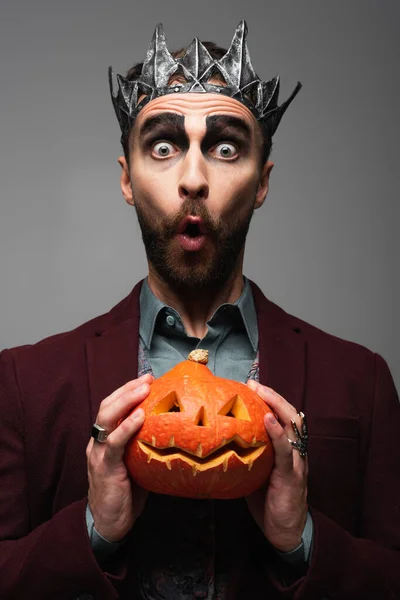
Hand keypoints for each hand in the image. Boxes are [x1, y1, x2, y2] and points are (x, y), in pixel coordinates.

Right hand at [86, 373, 153, 541]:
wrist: (109, 523)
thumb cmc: (128, 493)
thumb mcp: (137, 462)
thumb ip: (145, 444)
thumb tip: (175, 429)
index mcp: (105, 439)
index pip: (112, 406)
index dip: (127, 390)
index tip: (147, 378)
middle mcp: (98, 442)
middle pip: (108, 406)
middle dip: (127, 389)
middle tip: (147, 378)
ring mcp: (99, 453)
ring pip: (107, 418)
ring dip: (126, 400)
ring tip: (144, 389)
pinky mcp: (105, 467)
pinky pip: (114, 443)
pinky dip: (126, 427)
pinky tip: (140, 416)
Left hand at [245, 380, 307, 551]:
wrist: (285, 533)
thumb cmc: (268, 502)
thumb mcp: (256, 472)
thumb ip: (248, 454)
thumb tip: (219, 439)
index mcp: (287, 449)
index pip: (283, 417)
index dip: (270, 399)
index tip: (252, 385)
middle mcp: (295, 452)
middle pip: (290, 415)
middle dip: (273, 396)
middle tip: (253, 383)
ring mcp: (296, 462)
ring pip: (293, 426)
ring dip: (276, 405)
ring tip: (261, 392)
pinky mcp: (291, 476)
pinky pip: (286, 451)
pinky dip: (278, 433)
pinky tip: (268, 420)